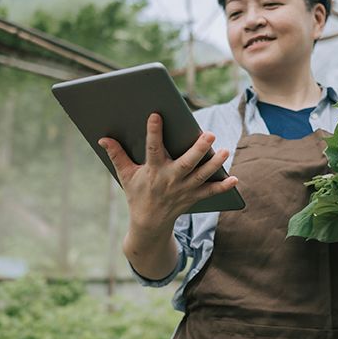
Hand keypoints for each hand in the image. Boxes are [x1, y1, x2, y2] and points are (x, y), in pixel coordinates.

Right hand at [98, 113, 237, 233]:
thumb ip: (116, 155)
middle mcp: (171, 179)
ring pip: (202, 175)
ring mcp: (184, 189)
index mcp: (153, 170)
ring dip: (215, 164)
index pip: (153, 148)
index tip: (156, 114)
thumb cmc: (137, 193)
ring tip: (225, 150)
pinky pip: (211, 192)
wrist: (149, 224)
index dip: (153, 132)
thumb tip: (102, 138)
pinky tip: (234, 179)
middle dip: (198, 149)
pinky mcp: (194, 197)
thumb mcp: (125, 175)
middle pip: (187, 163)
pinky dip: (223, 187)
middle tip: (209, 134)